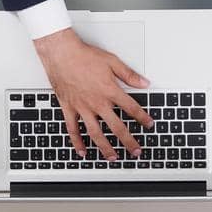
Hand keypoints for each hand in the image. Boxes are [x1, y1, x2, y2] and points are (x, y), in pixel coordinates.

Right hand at [33, 28, 151, 159]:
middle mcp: (98, 103)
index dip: (143, 118)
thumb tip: (144, 83)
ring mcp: (82, 108)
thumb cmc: (84, 56)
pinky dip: (77, 142)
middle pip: (117, 127)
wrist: (62, 53)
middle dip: (129, 141)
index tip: (149, 125)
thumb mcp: (112, 61)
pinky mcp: (69, 108)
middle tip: (136, 151)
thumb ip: (129, 75)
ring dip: (105, 148)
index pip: (131, 109)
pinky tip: (83, 151)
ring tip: (113, 158)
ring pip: (96, 133)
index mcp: (110, 91)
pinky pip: (73, 129)